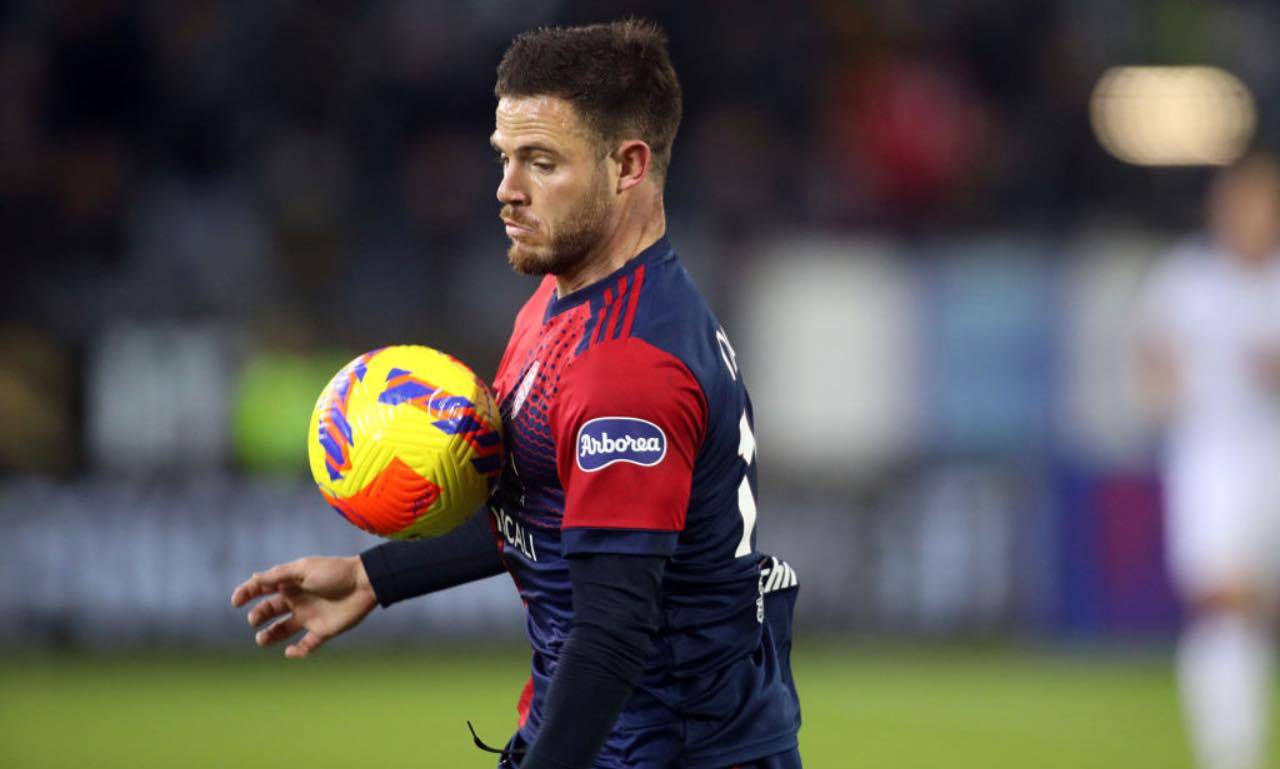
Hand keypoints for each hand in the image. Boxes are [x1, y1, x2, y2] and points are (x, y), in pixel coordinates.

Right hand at [230, 555, 376, 658]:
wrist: (365, 584)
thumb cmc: (334, 572)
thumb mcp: (303, 570)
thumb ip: (278, 576)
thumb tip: (253, 578)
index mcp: (291, 583)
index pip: (263, 589)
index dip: (247, 593)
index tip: (236, 601)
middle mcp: (297, 600)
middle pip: (269, 610)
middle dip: (258, 616)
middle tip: (254, 620)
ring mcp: (309, 616)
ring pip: (282, 630)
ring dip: (269, 636)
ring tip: (261, 639)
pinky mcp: (323, 631)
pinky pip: (306, 646)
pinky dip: (296, 652)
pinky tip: (290, 651)